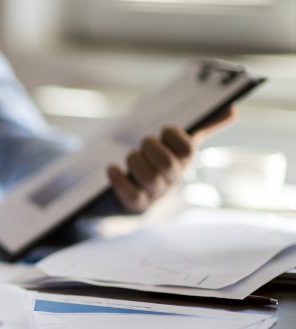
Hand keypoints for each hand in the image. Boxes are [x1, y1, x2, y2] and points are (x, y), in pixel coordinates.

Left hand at [107, 106, 236, 211]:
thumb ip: (204, 126)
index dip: (174, 136)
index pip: (188, 149)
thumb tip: (233, 109)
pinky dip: (120, 181)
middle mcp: (173, 178)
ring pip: (148, 179)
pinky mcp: (138, 203)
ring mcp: (156, 192)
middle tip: (144, 143)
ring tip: (131, 157)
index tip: (165, 129)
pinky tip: (112, 169)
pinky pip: (131, 195)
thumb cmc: (162, 160)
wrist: (141, 192)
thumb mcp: (180, 143)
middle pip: (167, 164)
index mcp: (185, 160)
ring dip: (135, 162)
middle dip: (151, 148)